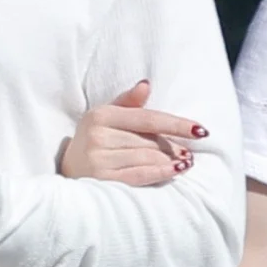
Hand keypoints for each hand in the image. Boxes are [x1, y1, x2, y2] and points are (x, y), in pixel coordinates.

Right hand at [58, 80, 203, 185]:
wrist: (66, 171)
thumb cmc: (93, 141)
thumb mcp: (105, 117)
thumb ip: (127, 103)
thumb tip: (146, 85)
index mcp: (101, 115)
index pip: (147, 118)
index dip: (176, 124)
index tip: (200, 130)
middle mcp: (98, 136)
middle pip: (149, 140)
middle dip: (173, 147)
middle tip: (189, 153)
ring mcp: (99, 159)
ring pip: (147, 158)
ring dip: (170, 161)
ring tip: (185, 163)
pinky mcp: (101, 181)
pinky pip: (139, 175)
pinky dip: (160, 173)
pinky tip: (175, 171)